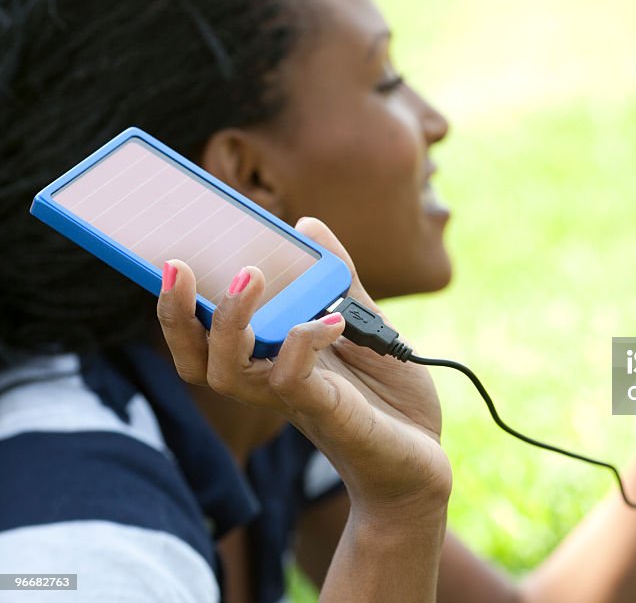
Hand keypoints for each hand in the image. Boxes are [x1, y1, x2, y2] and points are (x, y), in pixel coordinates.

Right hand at [156, 217, 450, 514]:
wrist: (424, 461)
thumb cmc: (388, 399)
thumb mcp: (364, 325)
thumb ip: (337, 279)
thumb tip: (306, 224)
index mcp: (270, 359)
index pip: (203, 337)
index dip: (174, 305)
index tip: (163, 257)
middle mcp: (270, 383)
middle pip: (197, 358)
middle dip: (176, 314)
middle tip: (176, 263)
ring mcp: (295, 401)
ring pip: (229, 371)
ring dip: (231, 321)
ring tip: (248, 276)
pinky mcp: (328, 413)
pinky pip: (293, 380)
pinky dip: (301, 342)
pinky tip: (329, 320)